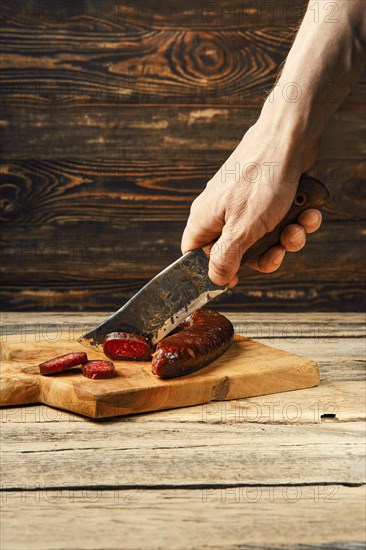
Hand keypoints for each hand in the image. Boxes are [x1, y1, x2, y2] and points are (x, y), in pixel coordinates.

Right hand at [181, 120, 321, 287]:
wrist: (290, 136)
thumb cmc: (262, 179)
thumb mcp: (243, 229)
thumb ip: (226, 257)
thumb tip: (215, 279)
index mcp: (205, 218)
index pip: (194, 254)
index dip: (212, 270)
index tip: (234, 279)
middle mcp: (221, 211)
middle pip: (236, 250)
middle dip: (263, 254)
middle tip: (278, 250)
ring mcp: (244, 203)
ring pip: (262, 236)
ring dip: (286, 237)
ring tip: (299, 226)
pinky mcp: (265, 195)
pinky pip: (277, 219)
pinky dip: (295, 219)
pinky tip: (307, 212)